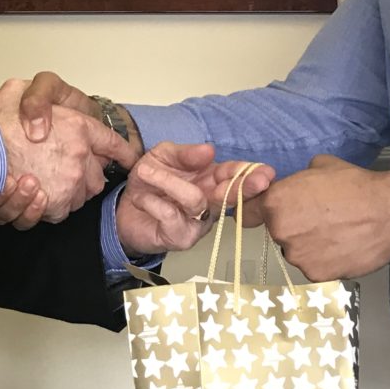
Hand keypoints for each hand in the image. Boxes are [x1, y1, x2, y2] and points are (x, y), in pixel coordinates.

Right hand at [0, 79, 136, 222]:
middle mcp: (79, 155)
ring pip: (80, 196)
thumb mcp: (18, 89)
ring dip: (65, 192)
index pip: (113, 142)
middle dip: (83, 175)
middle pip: (97, 176)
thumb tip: (44, 111)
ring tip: (40, 182)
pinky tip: (34, 195)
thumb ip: (37, 95)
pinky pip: (61, 211)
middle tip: (58, 169)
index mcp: (78, 125)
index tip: (129, 158)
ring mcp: (69, 181)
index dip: (122, 151)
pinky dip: (48, 207)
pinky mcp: (54, 203)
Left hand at [116, 142, 273, 256]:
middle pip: (230, 195)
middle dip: (244, 187)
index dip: (250, 173)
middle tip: (259, 181)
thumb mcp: (163, 157)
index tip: (266, 172)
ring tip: (145, 172)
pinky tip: (141, 197)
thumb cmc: (149, 183)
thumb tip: (209, 150)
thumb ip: (185, 154)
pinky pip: (170, 214)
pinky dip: (151, 200)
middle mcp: (209, 203)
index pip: (233, 175)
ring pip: (194, 199)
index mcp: (210, 180)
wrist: (123, 210)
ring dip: (167, 181)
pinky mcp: (180, 238)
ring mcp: (197, 223)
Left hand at [249, 154, 389, 281]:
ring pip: (296, 251)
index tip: (266, 213)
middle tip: (319, 218)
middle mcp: (281, 231)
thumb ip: (296, 180)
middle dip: (293, 226)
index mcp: (275, 202)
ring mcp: (298, 256)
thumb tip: (295, 187)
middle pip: (277, 232)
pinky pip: (314, 266)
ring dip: (309, 244)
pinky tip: (343, 245)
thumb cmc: (356, 185)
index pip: (249, 213)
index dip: (259, 211)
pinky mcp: (316, 274)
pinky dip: (325, 259)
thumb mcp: (319, 166)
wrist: (389, 212)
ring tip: (336, 231)